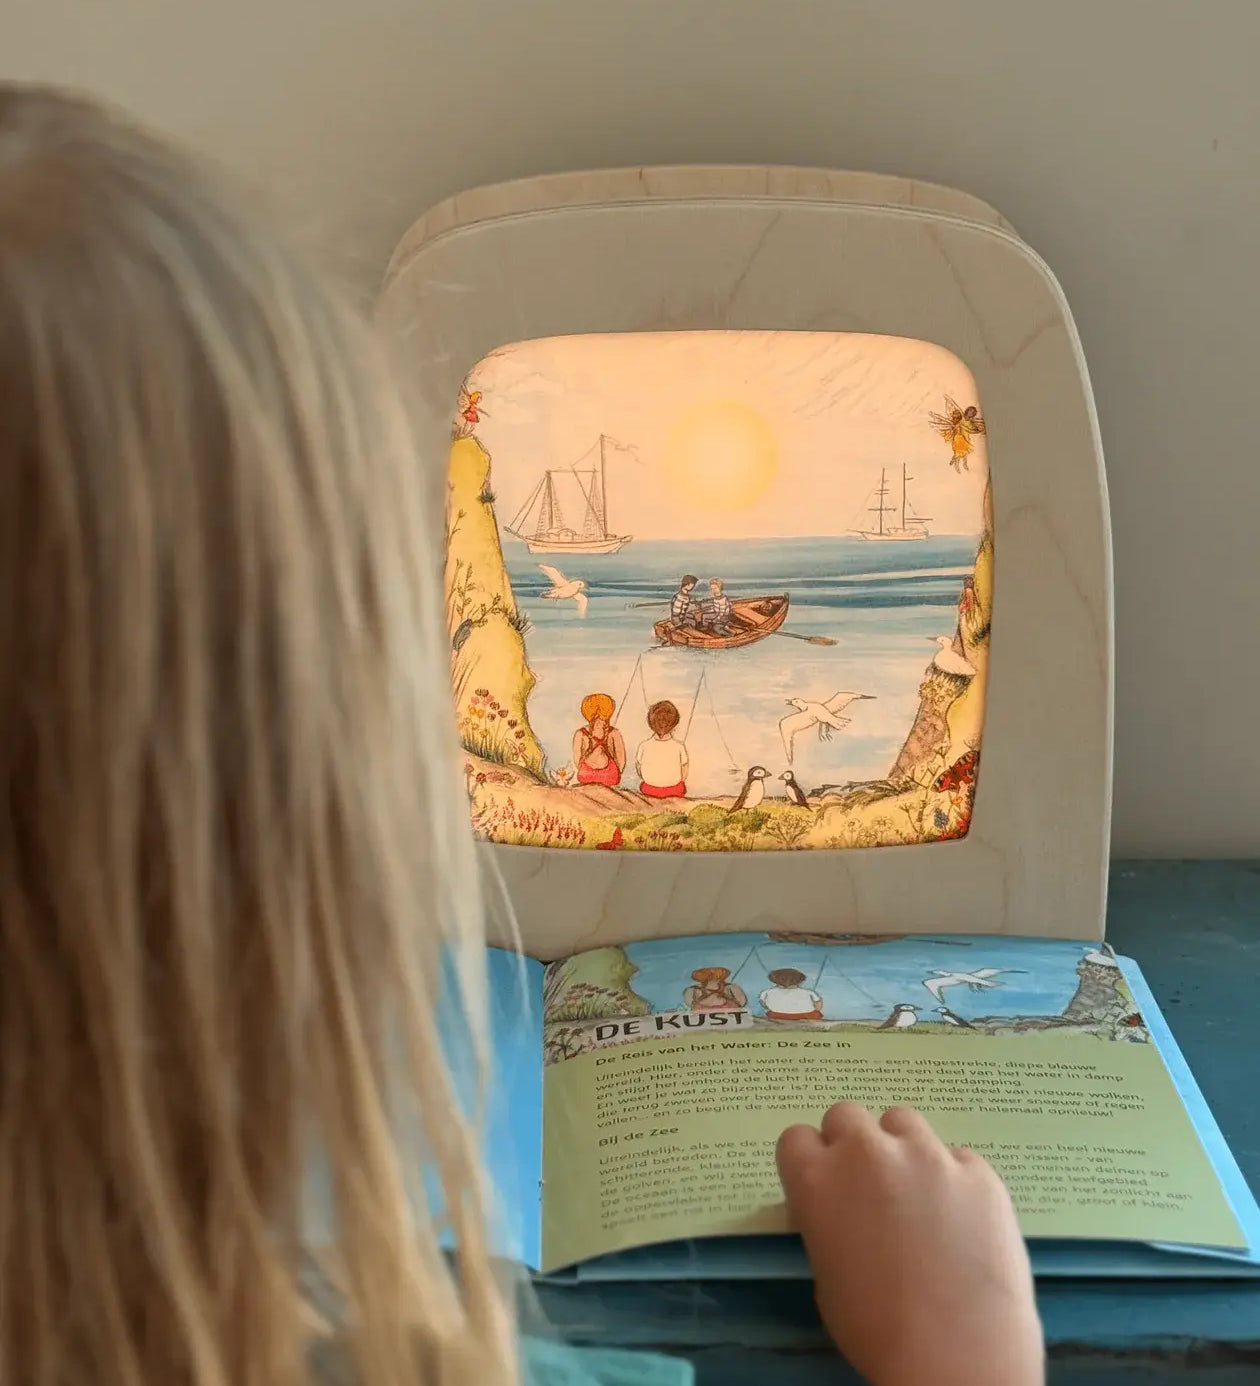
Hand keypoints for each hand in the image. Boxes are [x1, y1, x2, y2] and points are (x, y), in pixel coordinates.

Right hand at [777, 1103, 1043, 1385]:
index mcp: (818, 1180)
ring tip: (918, 1193)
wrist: (957, 1358)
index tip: (824, 1184)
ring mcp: (927, 1155)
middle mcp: (867, 1153)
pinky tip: (963, 1221)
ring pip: (902, 1121)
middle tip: (868, 1186)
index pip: (796, 1137)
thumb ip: (829, 1222)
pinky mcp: (978, 1171)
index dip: (810, 1162)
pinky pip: (957, 1159)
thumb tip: (845, 1211)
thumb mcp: (827, 1274)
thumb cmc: (877, 1331)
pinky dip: (954, 1180)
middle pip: (846, 1115)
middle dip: (852, 1144)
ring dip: (902, 1148)